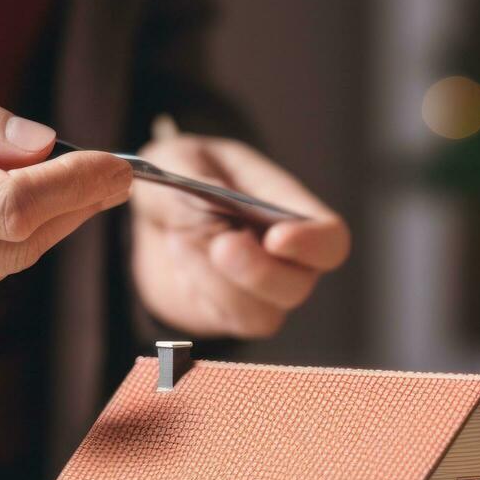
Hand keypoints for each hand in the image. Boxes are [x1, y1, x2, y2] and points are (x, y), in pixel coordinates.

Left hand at [130, 134, 349, 336]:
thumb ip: (189, 177)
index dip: (314, 244)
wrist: (151, 222)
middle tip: (221, 245)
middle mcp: (288, 258)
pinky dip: (203, 288)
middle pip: (299, 285)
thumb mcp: (176, 159)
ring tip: (181, 238)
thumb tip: (208, 198)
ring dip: (219, 280)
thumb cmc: (180, 180)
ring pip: (265, 313)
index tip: (277, 239)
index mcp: (290, 210)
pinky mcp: (233, 315)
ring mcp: (261, 293)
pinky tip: (182, 256)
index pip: (329, 239)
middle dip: (259, 272)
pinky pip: (232, 320)